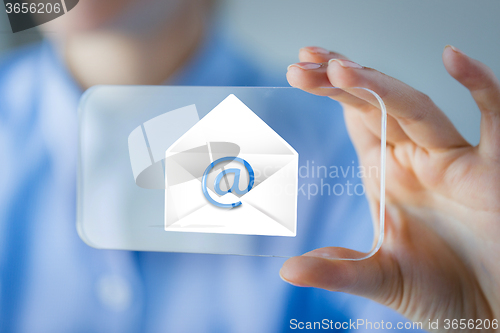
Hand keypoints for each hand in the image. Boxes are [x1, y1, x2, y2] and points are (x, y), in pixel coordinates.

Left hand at [281, 45, 499, 330]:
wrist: (490, 313)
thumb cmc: (440, 292)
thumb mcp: (380, 277)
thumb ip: (337, 270)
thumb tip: (287, 270)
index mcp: (388, 174)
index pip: (355, 118)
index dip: (329, 92)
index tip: (299, 71)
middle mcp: (416, 159)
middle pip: (375, 104)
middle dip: (340, 80)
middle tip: (303, 63)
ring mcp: (453, 160)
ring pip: (414, 107)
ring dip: (379, 84)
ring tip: (338, 67)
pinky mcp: (494, 169)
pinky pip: (494, 119)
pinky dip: (480, 86)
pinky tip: (455, 58)